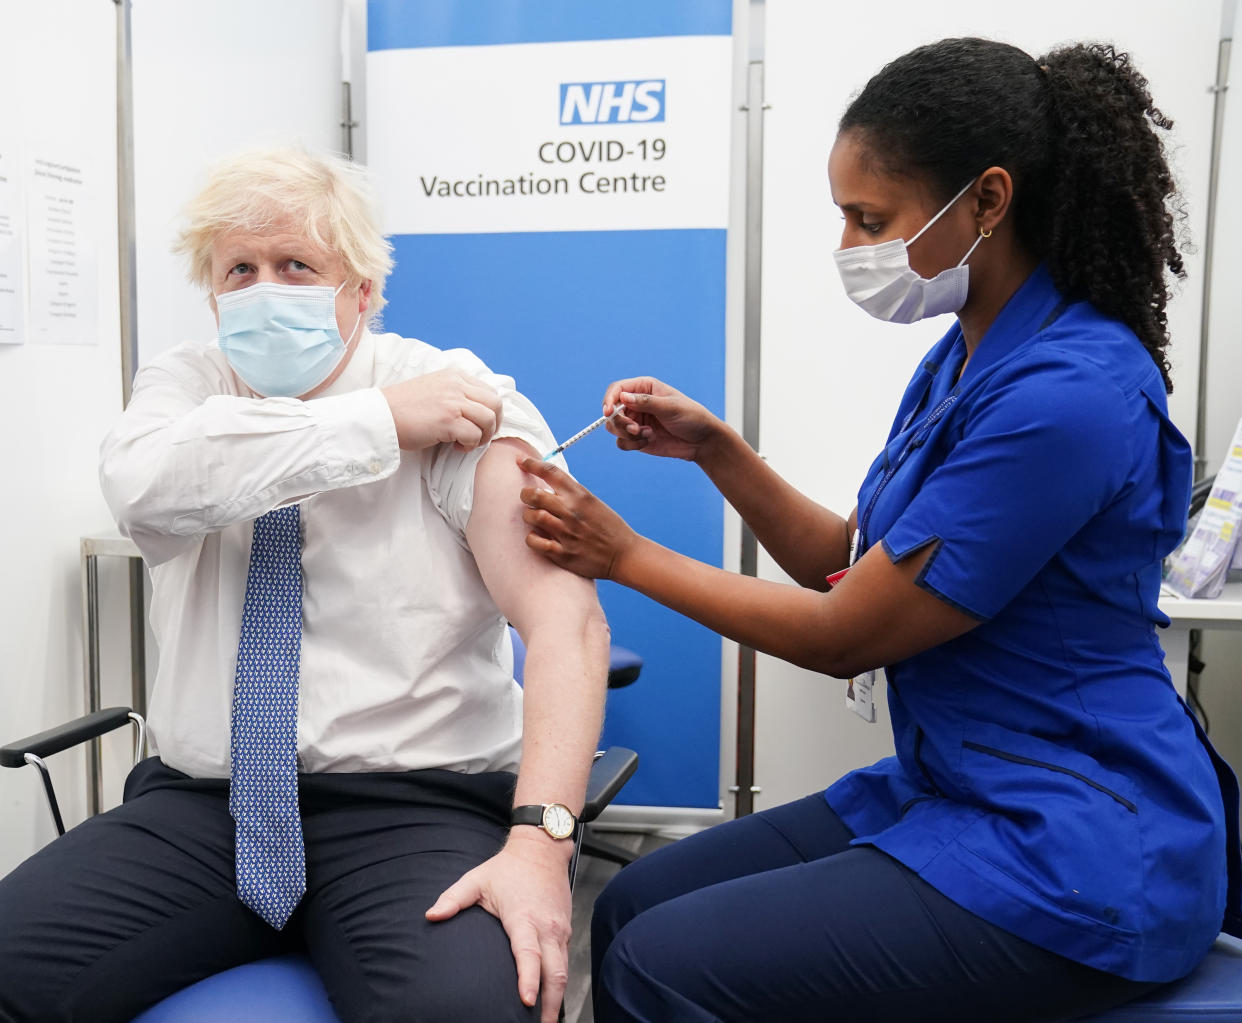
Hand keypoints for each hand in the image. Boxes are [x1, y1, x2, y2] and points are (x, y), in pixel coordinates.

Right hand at [381, 368, 502, 450]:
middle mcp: (457, 385)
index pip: (490, 392)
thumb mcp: (435, 388)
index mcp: (455, 376)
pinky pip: (474, 435)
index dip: (491, 412)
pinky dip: (469, 445)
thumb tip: (479, 410)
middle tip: (479, 436)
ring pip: (489, 419)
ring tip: (466, 442)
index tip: (480, 425)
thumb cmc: (405, 407)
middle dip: (493, 424)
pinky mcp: (448, 420)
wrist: (381, 416)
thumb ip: (456, 392)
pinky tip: (455, 446)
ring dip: (482, 436)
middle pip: (496, 404)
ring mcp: (453, 401)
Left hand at [426, 832, 572, 1022]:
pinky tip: (551, 999)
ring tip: (546, 1021)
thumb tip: (431, 916)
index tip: (525, 1001)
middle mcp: (547, 927)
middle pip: (555, 973)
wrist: (542, 850)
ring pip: (564, 971)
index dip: (528, 979)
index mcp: (524, 918)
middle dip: (549, 1003)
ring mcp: (560, 931)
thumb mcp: (477, 879)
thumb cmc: (509, 867)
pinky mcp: (566, 932)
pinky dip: (560, 983)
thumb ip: (453, 899)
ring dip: (557, 998)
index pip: (528, 954)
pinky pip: (566, 962)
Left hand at [518, 457, 639, 580]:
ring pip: (532, 516)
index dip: (532, 463)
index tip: (520, 460)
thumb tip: (547, 487)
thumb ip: (571, 495)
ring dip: (528, 516)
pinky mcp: (563, 553)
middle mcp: (571, 511)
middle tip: (527, 498)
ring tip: (533, 518)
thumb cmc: (608, 528)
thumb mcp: (593, 503)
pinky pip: (535, 542)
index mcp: (580, 496)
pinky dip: (531, 538)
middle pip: (534, 494)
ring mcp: (567, 533)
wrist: (625, 555)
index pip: (551, 472)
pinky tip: (537, 537)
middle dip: (525, 494)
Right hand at [602, 377, 722, 461]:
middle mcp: (636, 403)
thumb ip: (646, 402)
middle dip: (621, 422)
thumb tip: (622, 397)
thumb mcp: (670, 406)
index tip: (608, 412)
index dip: (609, 399)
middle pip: (612, 411)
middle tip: (636, 429)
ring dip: (628, 434)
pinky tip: (649, 441)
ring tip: (647, 434)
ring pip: (614, 428)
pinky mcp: (636, 439)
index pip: (617, 389)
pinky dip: (632, 444)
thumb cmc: (690, 416)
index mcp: (644, 388)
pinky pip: (622, 442)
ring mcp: (635, 421)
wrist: (701, 440)